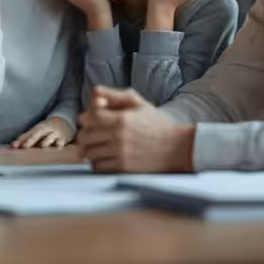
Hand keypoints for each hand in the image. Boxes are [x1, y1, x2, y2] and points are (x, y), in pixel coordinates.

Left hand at [10, 116, 74, 148]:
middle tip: (25, 146)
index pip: (28, 133)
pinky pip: (61, 142)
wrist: (64, 123)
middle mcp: (46, 129)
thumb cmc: (46, 129)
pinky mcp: (63, 139)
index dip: (21, 140)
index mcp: (38, 127)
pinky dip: (59, 145)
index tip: (15, 145)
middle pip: (38, 133)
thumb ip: (25, 138)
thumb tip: (13, 145)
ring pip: (49, 138)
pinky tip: (57, 148)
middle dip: (31, 140)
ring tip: (42, 147)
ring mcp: (55, 134)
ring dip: (45, 142)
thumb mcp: (36, 131)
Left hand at [76, 86, 194, 173]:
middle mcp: (119, 137)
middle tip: (91, 134)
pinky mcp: (124, 168)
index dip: (86, 118)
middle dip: (86, 134)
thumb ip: (114, 95)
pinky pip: (98, 167)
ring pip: (89, 153)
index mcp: (121, 119)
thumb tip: (94, 94)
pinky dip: (97, 162)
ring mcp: (121, 154)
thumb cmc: (157, 125)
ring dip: (90, 149)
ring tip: (97, 146)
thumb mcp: (138, 103)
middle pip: (86, 136)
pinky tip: (105, 157)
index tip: (90, 120)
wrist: (177, 148)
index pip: (89, 117)